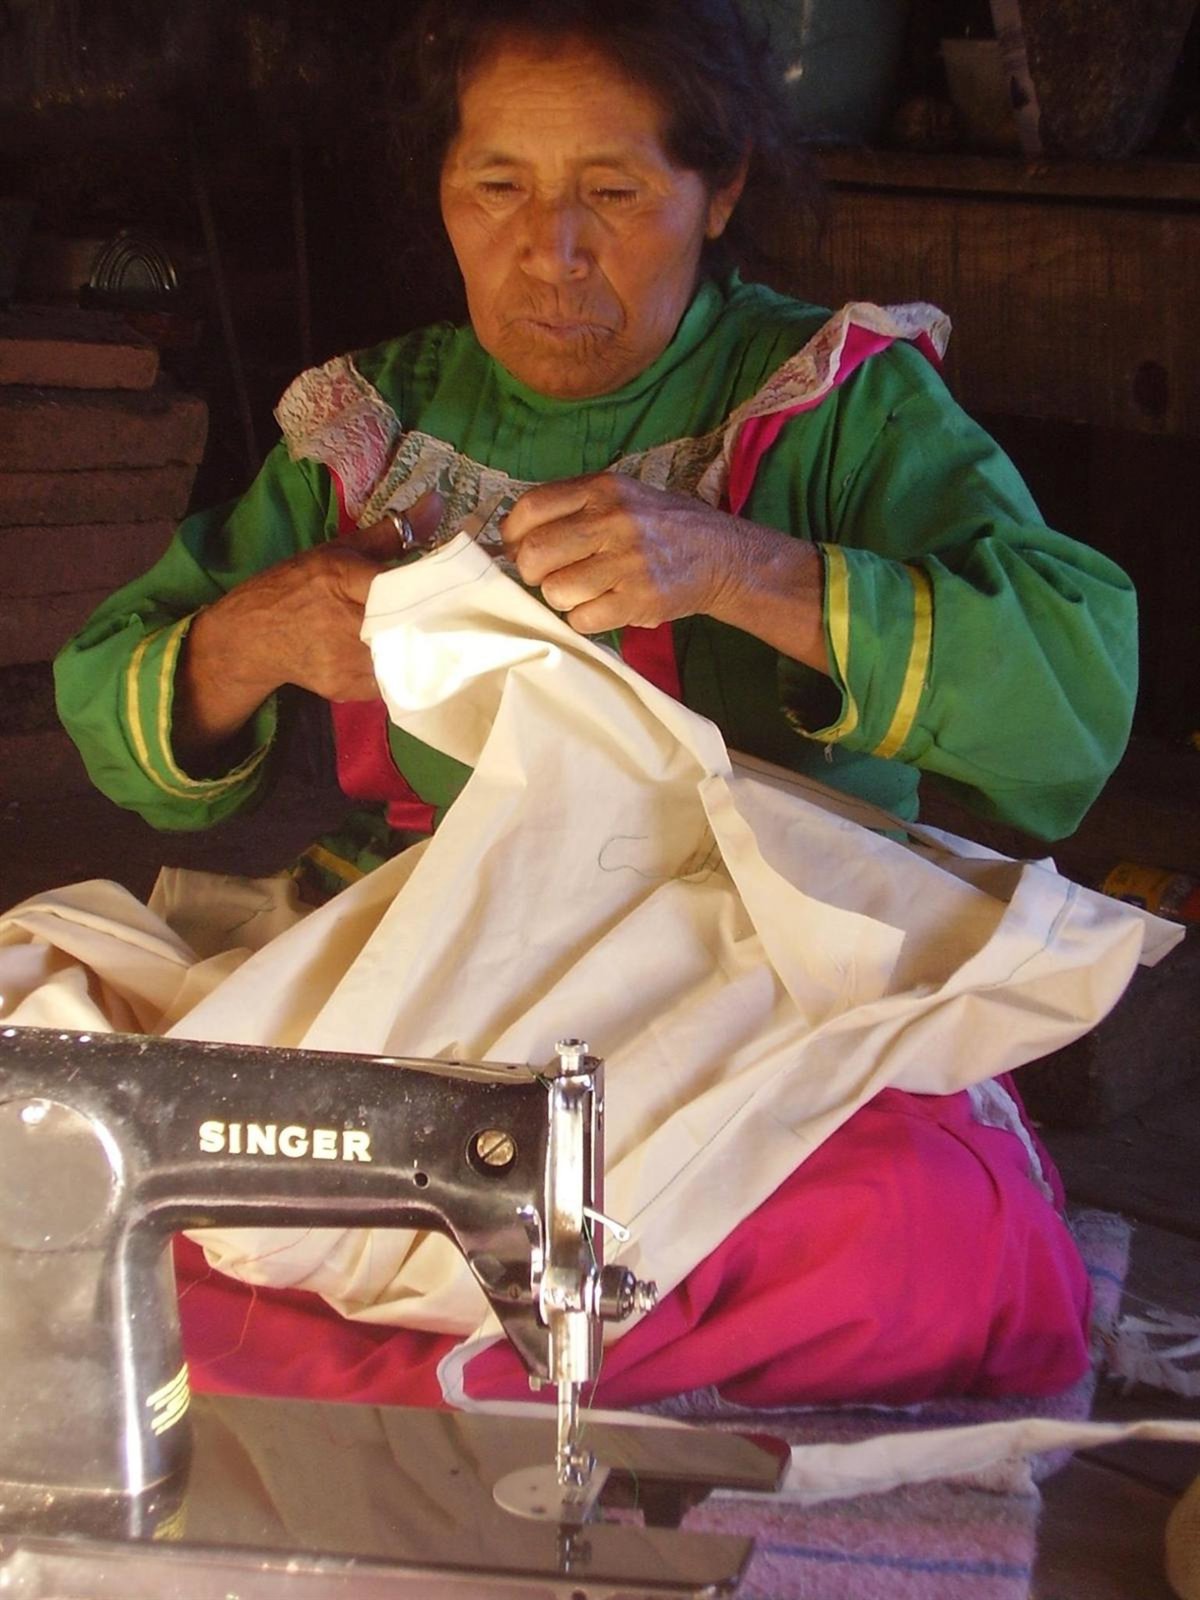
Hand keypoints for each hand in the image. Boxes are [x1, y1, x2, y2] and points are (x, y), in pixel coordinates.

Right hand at [174, 492, 441, 767]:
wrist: (250, 638)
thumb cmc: (296, 586)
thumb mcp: (338, 550)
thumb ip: (391, 533)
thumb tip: (436, 503)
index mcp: (345, 580)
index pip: (405, 589)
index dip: (437, 593)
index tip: (466, 591)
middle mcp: (348, 623)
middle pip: (413, 628)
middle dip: (439, 625)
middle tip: (467, 620)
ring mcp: (348, 662)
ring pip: (407, 660)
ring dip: (425, 651)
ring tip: (446, 641)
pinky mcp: (348, 689)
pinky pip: (392, 683)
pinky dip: (405, 671)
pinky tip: (413, 660)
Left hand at [501, 473, 827, 671]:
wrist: (722, 556)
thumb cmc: (662, 526)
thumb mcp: (622, 496)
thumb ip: (574, 506)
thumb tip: (513, 536)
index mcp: (602, 489)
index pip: (531, 508)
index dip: (512, 534)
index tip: (517, 548)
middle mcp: (613, 520)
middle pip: (535, 552)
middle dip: (532, 572)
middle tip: (547, 577)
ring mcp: (627, 562)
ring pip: (556, 591)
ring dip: (561, 598)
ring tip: (584, 592)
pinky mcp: (639, 599)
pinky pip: (583, 619)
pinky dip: (585, 620)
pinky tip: (604, 607)